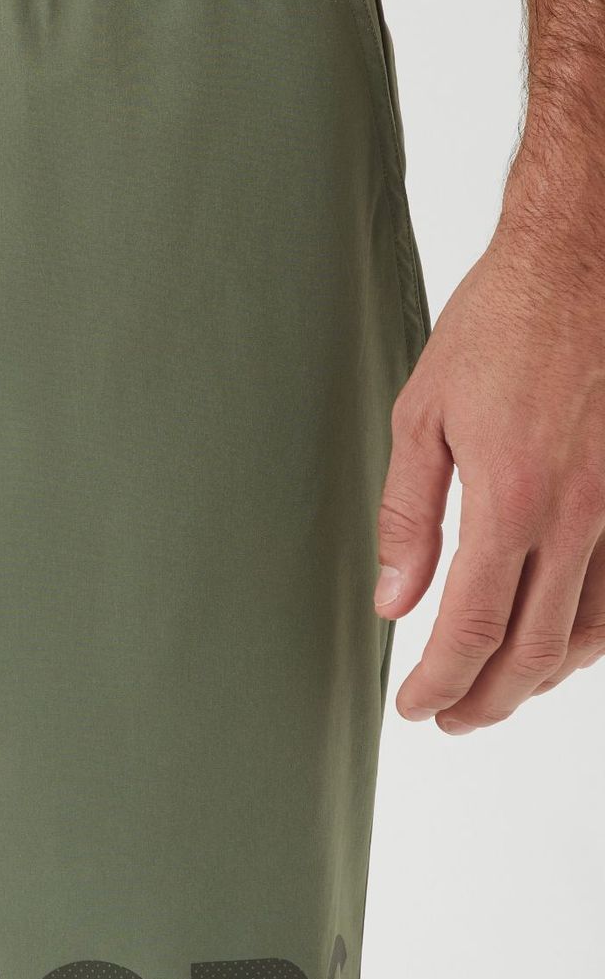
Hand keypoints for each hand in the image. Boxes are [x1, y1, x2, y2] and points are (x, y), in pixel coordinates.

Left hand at [375, 199, 604, 733]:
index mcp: (510, 499)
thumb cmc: (501, 323)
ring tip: (498, 691)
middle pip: (536, 651)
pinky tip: (561, 640)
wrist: (587, 259)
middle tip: (450, 719)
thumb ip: (408, 516)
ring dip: (543, 678)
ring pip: (592, 633)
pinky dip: (593, 635)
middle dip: (489, 700)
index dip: (440, 682)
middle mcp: (577, 515)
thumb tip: (394, 598)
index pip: (472, 629)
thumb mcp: (422, 414)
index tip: (413, 705)